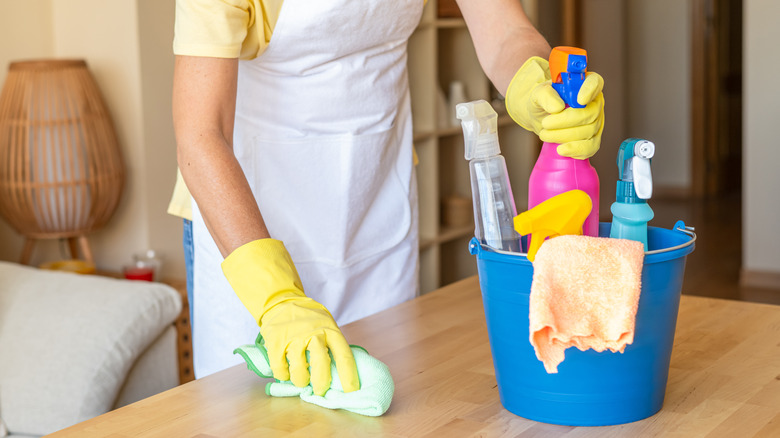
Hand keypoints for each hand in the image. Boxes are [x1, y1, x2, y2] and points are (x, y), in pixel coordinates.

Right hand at [221, 238, 358, 395]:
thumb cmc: (309, 320)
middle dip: (322, 383)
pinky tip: (286, 372)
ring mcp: (293, 338)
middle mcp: (313, 333)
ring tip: (302, 379)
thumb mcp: (326, 325)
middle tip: (320, 390)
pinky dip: (283, 375)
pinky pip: (280, 369)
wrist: (281, 303)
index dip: (349, 375)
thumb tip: (340, 374)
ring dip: (301, 380)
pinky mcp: (276, 343)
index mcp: (330, 330)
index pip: (343, 355)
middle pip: (321, 364)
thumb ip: (332, 345)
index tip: (351, 390)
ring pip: (299, 371)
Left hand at [505, 57, 604, 158]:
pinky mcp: (592, 139)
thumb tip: (557, 107)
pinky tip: (561, 149)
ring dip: (564, 136)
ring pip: (588, 131)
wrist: (541, 118)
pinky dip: (575, 150)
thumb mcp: (538, 94)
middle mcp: (594, 102)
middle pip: (590, 113)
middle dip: (566, 121)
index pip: (595, 82)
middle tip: (546, 123)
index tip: (579, 100)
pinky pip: (591, 147)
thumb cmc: (544, 102)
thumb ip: (545, 95)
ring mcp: (596, 122)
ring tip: (545, 134)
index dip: (590, 91)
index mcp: (585, 84)